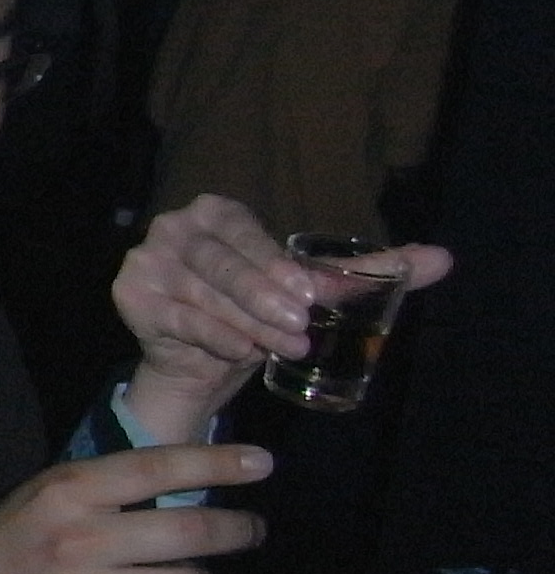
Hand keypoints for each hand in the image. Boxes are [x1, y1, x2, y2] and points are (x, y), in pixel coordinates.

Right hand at [0, 441, 272, 573]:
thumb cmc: (10, 543)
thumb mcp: (46, 496)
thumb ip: (110, 489)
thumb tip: (201, 484)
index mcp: (66, 492)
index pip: (158, 468)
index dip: (218, 463)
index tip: (263, 464)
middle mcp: (76, 540)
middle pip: (189, 535)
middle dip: (235, 531)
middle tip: (250, 530)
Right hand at [115, 195, 449, 441]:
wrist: (200, 361)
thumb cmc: (258, 315)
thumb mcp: (312, 292)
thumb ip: (370, 274)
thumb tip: (443, 260)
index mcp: (218, 212)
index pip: (249, 235)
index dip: (276, 266)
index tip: (307, 297)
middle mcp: (175, 227)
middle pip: (223, 265)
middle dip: (263, 301)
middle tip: (299, 331)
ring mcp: (147, 260)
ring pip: (204, 296)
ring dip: (245, 325)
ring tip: (281, 347)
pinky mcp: (130, 295)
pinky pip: (178, 318)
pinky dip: (212, 337)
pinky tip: (239, 350)